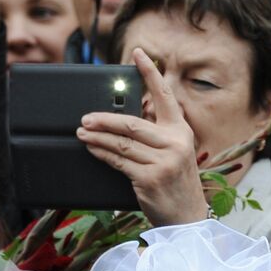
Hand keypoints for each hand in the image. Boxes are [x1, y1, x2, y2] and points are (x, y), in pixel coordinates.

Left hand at [78, 48, 205, 225]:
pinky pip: (118, 161)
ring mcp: (163, 161)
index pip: (164, 96)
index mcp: (181, 131)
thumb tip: (121, 120)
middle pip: (132, 122)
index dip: (150, 72)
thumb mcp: (174, 154)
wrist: (187, 217)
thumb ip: (156, 136)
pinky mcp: (150, 178)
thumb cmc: (176, 183)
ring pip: (121, 142)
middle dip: (104, 119)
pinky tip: (92, 150)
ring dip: (97, 138)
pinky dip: (101, 154)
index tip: (138, 53)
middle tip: (85, 118)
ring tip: (82, 134)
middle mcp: (175, 143)